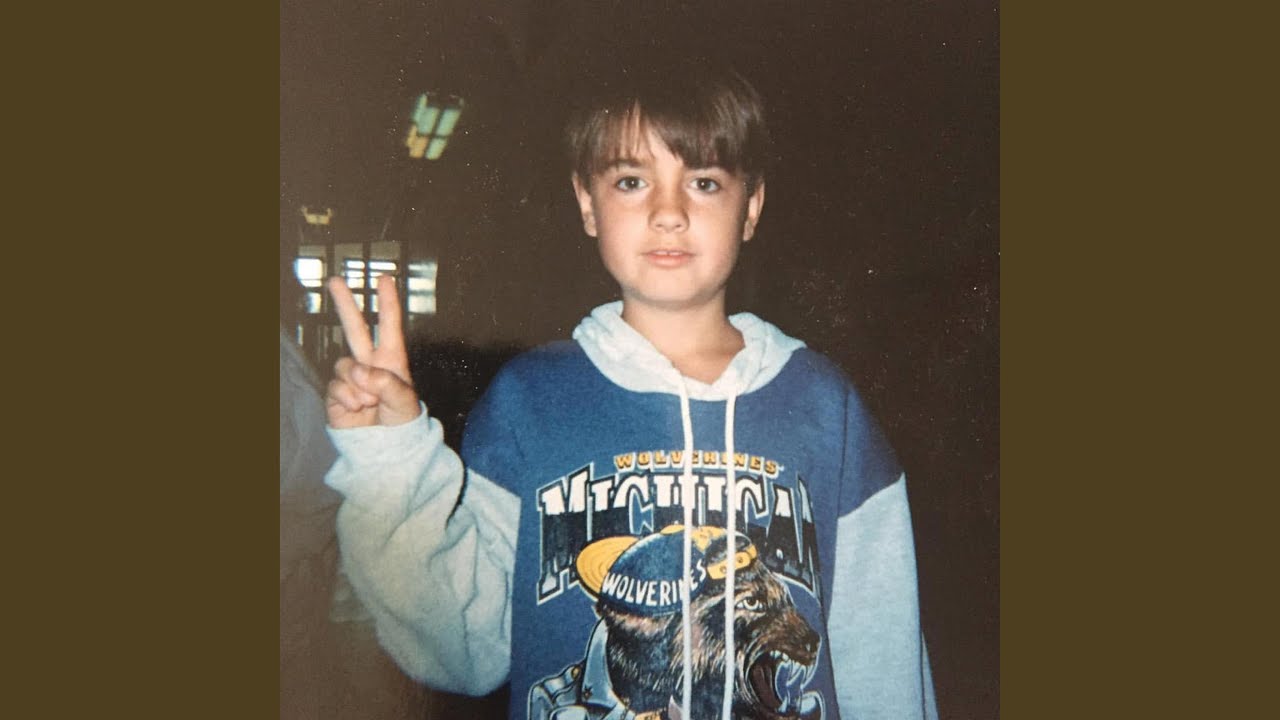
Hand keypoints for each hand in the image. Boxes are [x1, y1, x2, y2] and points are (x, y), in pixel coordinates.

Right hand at [325, 274, 422, 428]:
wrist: (384, 452)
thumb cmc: (401, 426)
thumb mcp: (404, 403)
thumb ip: (386, 384)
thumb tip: (359, 372)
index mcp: (392, 362)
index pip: (389, 327)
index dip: (387, 302)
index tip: (385, 278)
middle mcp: (369, 365)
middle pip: (354, 329)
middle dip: (345, 304)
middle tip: (334, 279)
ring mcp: (350, 379)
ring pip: (344, 366)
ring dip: (358, 386)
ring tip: (370, 404)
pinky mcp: (335, 394)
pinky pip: (336, 387)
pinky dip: (347, 399)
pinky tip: (357, 410)